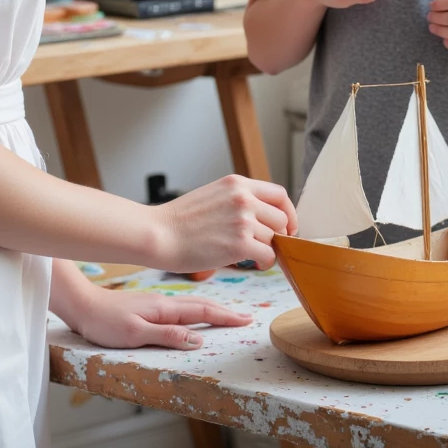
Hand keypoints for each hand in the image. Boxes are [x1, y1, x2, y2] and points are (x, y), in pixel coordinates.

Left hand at [72, 285, 254, 350]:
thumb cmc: (104, 322)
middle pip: (201, 306)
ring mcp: (155, 303)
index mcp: (164, 308)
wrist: (81, 304)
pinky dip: (195, 310)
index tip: (246, 320)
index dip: (226, 317)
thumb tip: (198, 340)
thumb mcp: (135, 333)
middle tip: (245, 318)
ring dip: (212, 311)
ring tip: (227, 316)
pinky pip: (180, 307)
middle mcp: (163, 302)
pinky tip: (193, 315)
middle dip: (225, 313)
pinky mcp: (147, 306)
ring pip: (191, 305)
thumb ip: (167, 335)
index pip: (202, 312)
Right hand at [153, 175, 295, 272]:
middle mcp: (243, 198)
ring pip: (275, 238)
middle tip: (269, 245)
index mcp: (236, 183)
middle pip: (281, 218)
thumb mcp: (213, 195)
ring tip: (253, 255)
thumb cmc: (180, 220)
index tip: (285, 226)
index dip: (288, 213)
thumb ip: (237, 199)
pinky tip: (254, 264)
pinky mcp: (239, 244)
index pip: (279, 194)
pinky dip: (265, 263)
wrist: (159, 234)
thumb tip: (262, 214)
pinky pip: (269, 255)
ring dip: (268, 249)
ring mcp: (242, 220)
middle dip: (279, 234)